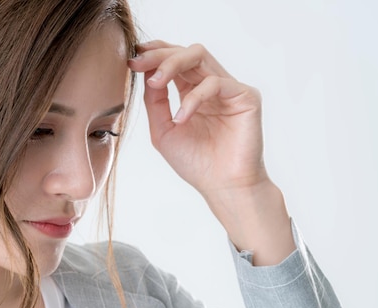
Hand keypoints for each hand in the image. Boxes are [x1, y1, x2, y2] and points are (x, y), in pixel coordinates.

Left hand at [128, 41, 294, 265]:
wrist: (222, 187)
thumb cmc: (196, 163)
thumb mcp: (163, 130)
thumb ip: (155, 102)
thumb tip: (144, 73)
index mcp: (193, 92)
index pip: (175, 60)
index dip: (154, 54)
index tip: (132, 59)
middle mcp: (212, 85)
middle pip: (186, 52)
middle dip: (159, 55)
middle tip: (138, 63)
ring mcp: (229, 89)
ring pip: (200, 57)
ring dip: (173, 64)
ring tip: (155, 82)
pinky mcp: (245, 97)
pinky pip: (216, 83)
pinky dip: (193, 98)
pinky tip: (182, 118)